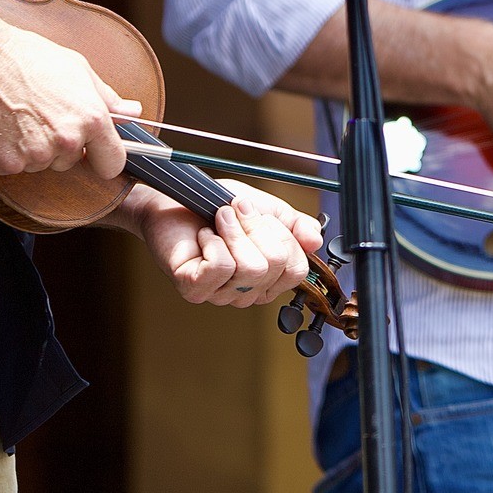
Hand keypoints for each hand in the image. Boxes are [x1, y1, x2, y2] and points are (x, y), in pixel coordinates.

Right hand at [0, 23, 140, 177]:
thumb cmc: (28, 58)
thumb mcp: (78, 69)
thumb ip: (108, 98)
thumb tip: (133, 112)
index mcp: (91, 119)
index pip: (113, 162)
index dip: (104, 158)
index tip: (95, 154)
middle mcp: (67, 141)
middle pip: (71, 161)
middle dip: (59, 144)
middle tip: (40, 113)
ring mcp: (35, 155)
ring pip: (41, 164)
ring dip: (32, 148)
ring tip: (18, 115)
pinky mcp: (5, 163)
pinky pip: (13, 167)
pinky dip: (6, 152)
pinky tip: (1, 126)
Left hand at [127, 181, 323, 307]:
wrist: (177, 198)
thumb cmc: (218, 206)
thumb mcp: (268, 210)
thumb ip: (296, 226)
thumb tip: (315, 241)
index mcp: (268, 278)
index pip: (296, 270)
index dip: (284, 238)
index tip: (261, 217)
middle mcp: (247, 292)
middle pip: (274, 265)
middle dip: (256, 228)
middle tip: (236, 213)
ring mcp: (220, 294)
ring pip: (250, 267)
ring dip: (234, 231)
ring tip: (219, 219)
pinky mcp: (195, 289)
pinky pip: (221, 267)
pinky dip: (214, 240)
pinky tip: (204, 236)